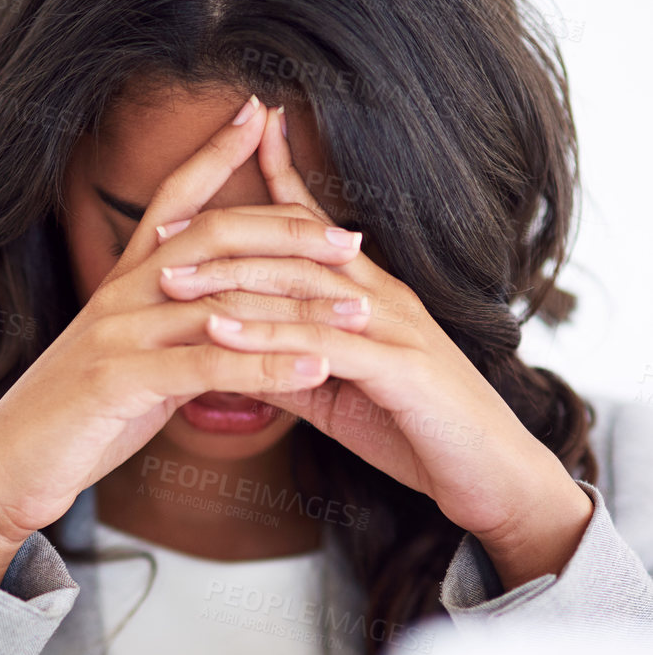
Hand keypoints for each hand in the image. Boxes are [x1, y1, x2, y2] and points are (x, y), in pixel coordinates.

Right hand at [0, 96, 368, 580]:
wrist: (6, 467)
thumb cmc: (73, 420)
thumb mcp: (125, 362)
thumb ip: (168, 334)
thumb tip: (218, 325)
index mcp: (121, 284)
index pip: (172, 200)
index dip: (214, 154)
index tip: (260, 114)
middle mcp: (119, 295)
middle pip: (213, 236)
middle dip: (286, 230)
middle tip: (349, 237)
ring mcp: (118, 334)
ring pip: (222, 302)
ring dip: (298, 307)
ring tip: (359, 311)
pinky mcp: (120, 381)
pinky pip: (208, 367)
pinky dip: (270, 368)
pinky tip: (317, 368)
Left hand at [154, 105, 593, 589]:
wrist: (494, 479)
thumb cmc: (421, 435)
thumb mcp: (339, 395)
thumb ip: (289, 365)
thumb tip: (231, 354)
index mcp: (372, 296)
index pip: (313, 231)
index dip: (270, 190)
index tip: (210, 175)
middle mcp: (384, 298)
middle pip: (294, 249)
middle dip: (224, 238)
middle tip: (160, 231)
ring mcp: (394, 328)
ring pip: (301, 289)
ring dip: (231, 281)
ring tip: (170, 281)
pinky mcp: (399, 369)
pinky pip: (318, 343)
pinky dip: (265, 336)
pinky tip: (219, 334)